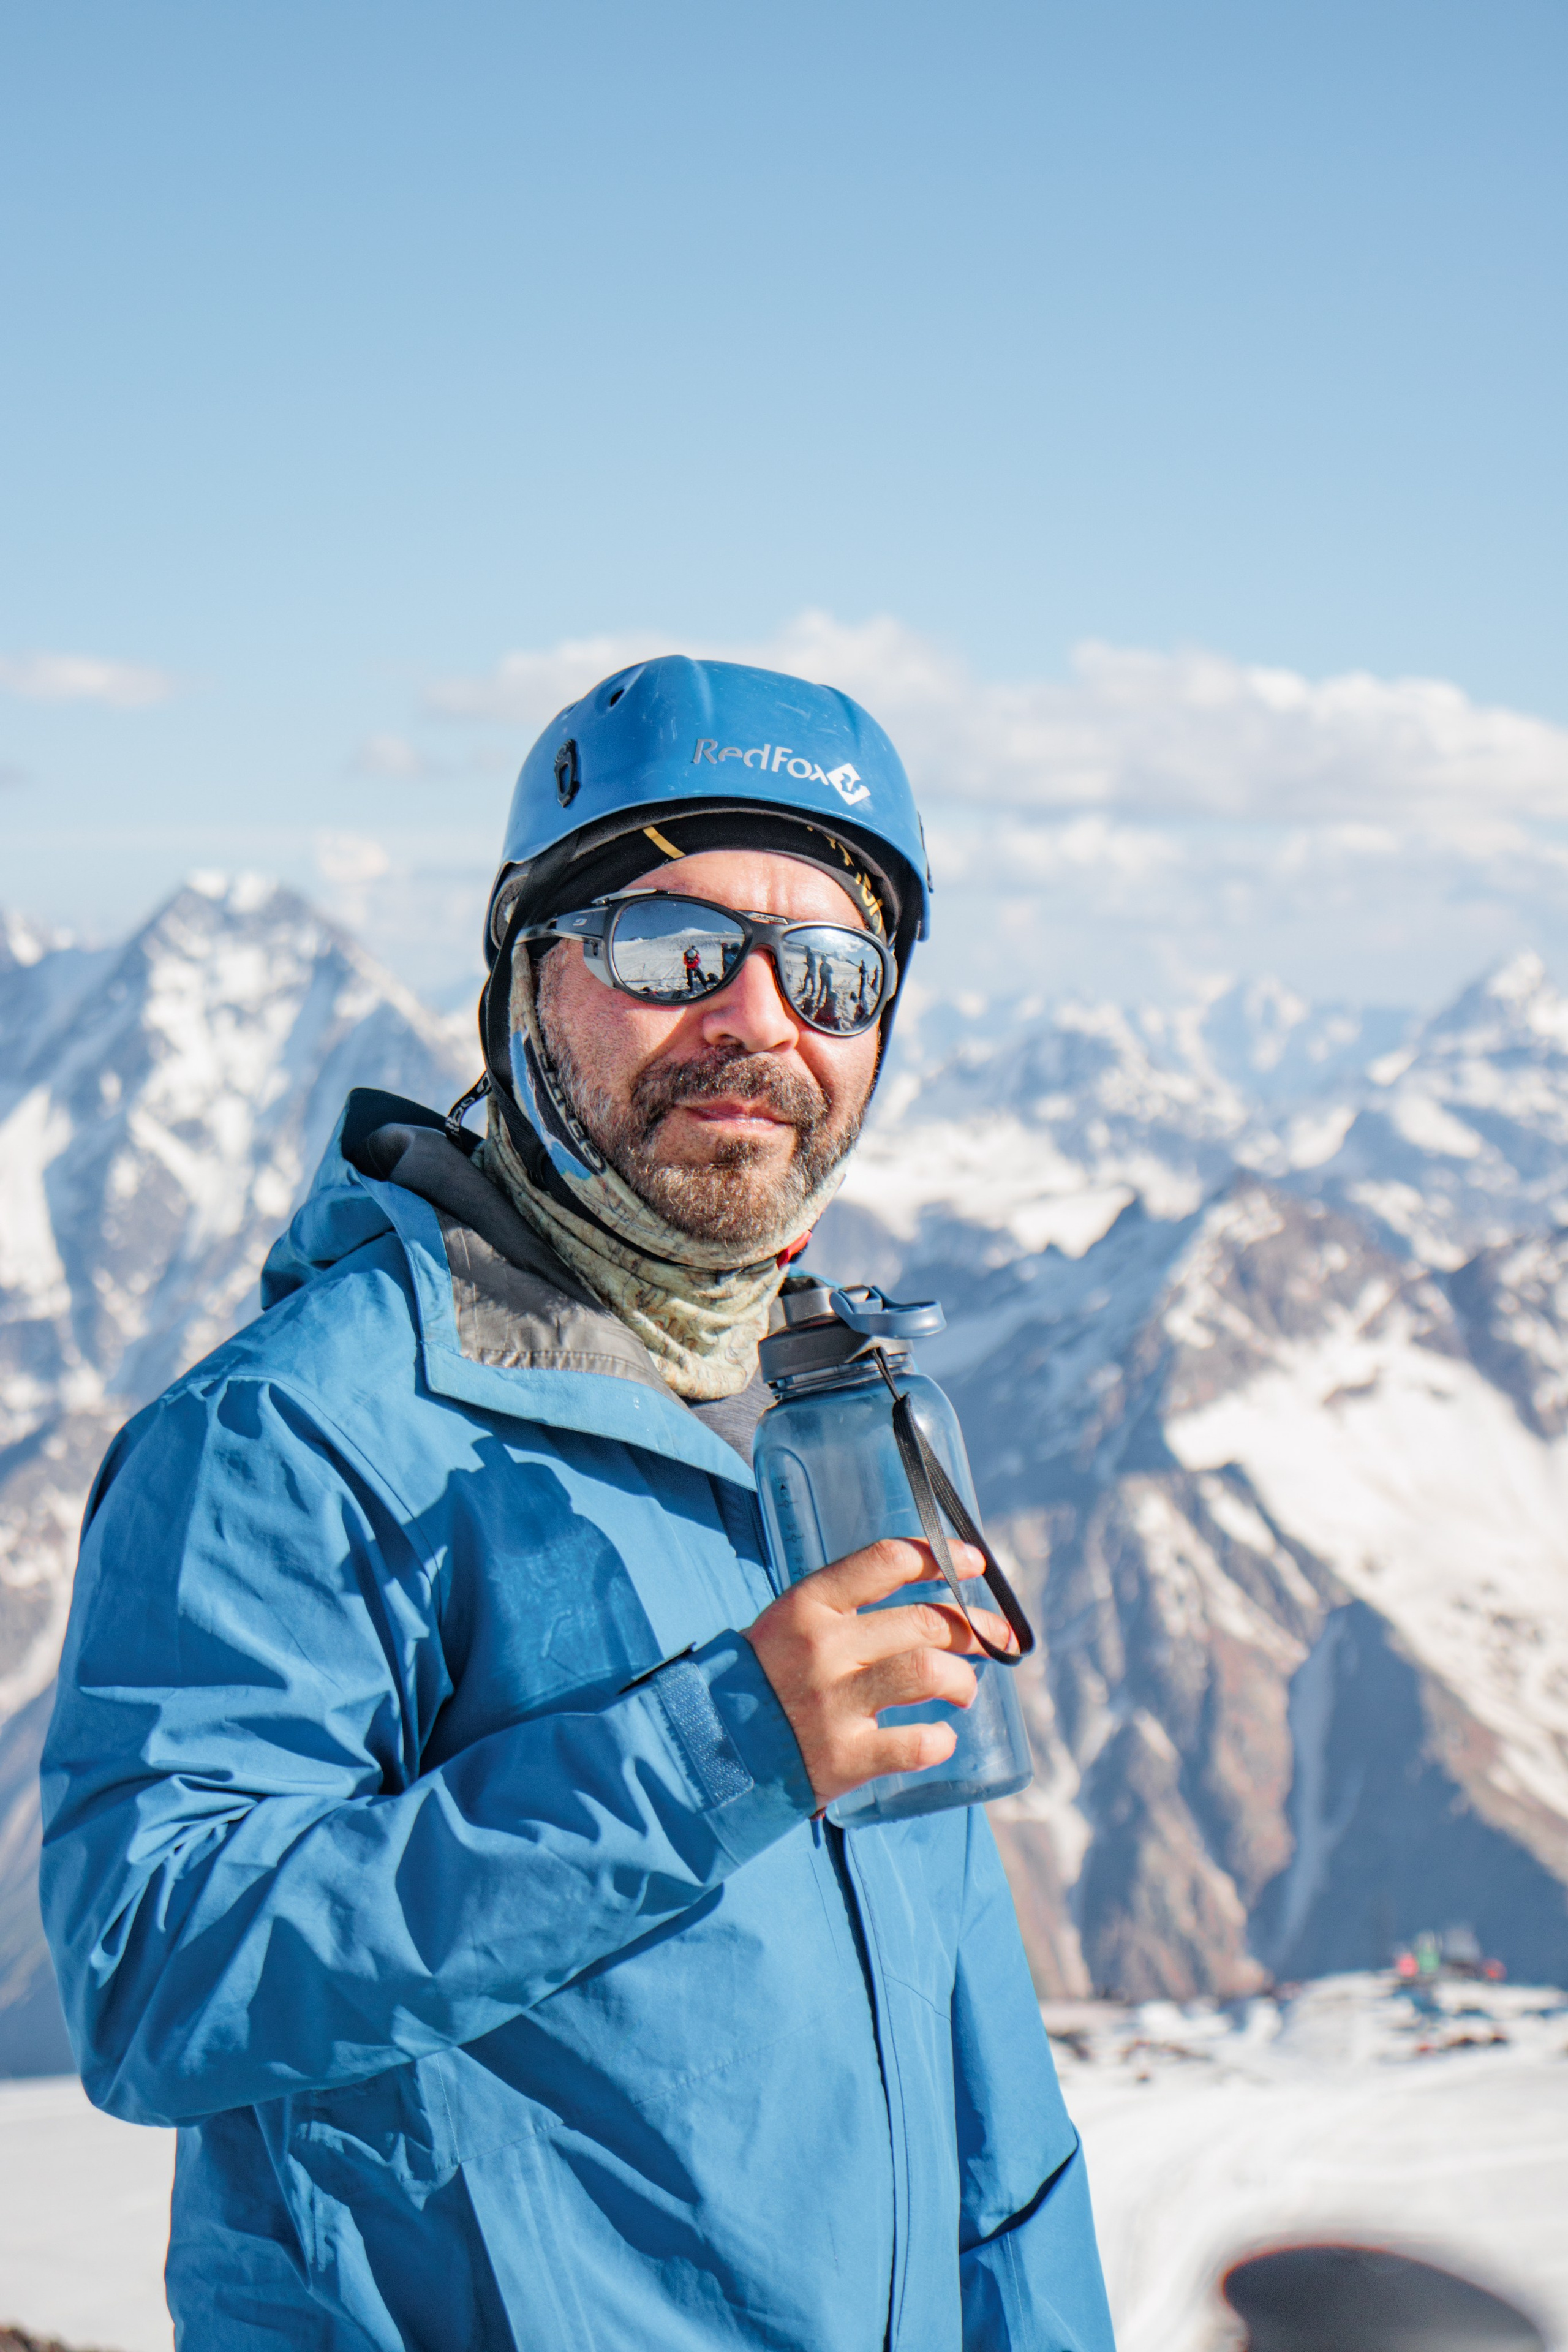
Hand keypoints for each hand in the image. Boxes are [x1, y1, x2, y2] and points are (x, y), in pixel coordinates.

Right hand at [744, 1541, 1014, 1808]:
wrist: (712, 1746)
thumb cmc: (764, 1678)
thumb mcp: (791, 1623)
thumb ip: (847, 1608)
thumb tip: (928, 1597)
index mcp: (809, 1604)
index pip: (887, 1560)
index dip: (942, 1557)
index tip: (974, 1562)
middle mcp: (824, 1647)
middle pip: (925, 1622)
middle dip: (974, 1628)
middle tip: (994, 1639)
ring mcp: (833, 1702)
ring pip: (928, 1673)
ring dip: (961, 1680)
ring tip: (964, 1691)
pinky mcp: (843, 1756)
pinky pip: (916, 1743)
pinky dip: (940, 1741)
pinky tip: (940, 1739)